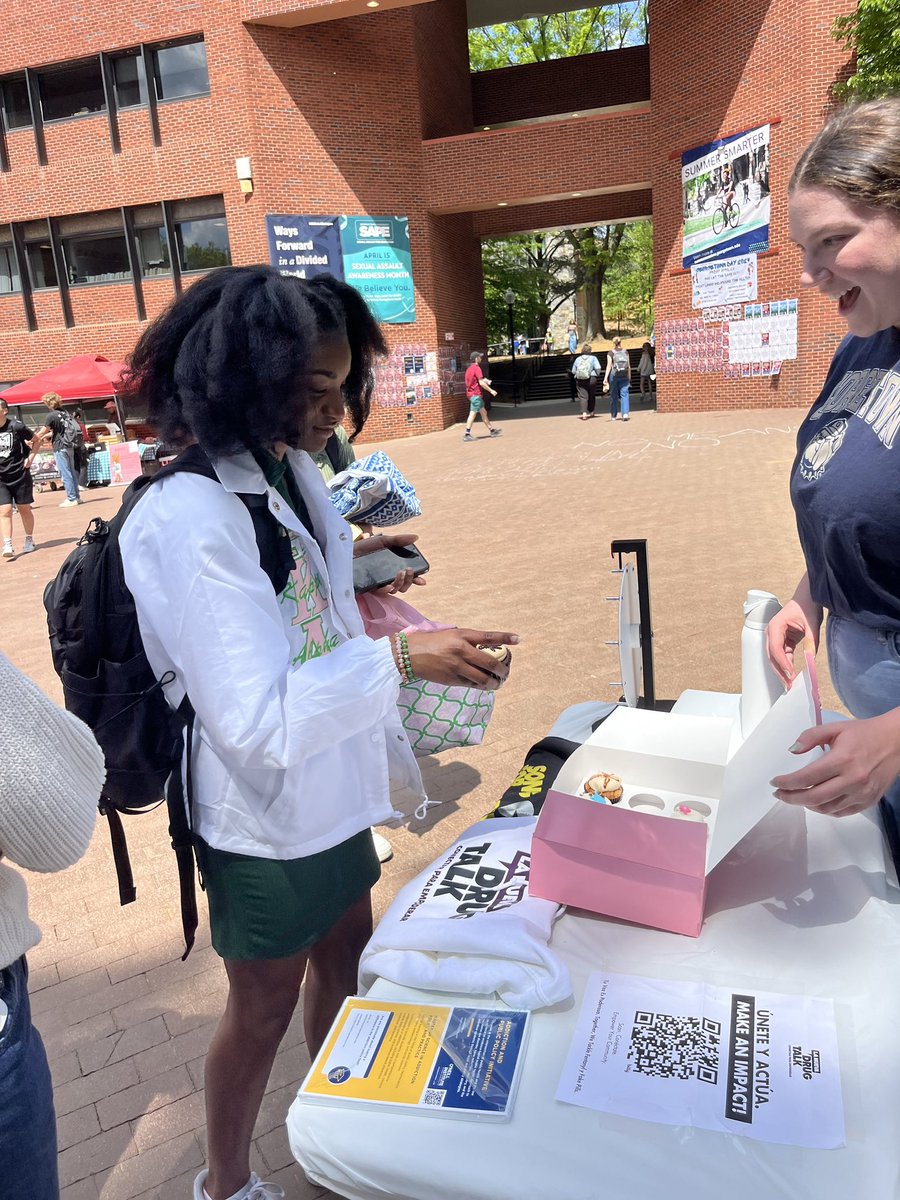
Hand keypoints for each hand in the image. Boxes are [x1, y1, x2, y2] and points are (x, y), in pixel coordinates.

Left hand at [352, 531, 425, 592]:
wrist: (346, 550)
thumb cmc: (364, 547)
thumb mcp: (383, 541)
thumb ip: (399, 540)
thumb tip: (416, 537)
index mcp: (392, 568)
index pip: (407, 577)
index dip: (416, 580)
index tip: (422, 581)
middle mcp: (387, 577)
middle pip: (403, 586)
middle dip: (410, 580)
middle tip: (409, 570)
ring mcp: (378, 583)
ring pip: (394, 590)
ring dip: (400, 583)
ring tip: (400, 572)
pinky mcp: (369, 587)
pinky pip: (380, 592)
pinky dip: (387, 590)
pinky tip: (388, 585)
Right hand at [405, 629, 518, 689]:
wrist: (407, 654)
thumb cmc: (429, 642)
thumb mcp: (449, 634)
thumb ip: (466, 640)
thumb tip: (484, 646)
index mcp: (461, 635)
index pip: (488, 637)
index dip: (505, 637)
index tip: (518, 639)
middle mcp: (461, 650)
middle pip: (489, 662)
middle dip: (502, 670)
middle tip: (505, 672)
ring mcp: (456, 666)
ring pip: (482, 678)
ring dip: (493, 682)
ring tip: (497, 683)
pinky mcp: (451, 679)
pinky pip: (470, 684)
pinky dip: (479, 686)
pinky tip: (482, 686)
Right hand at [766, 597, 821, 686]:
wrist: (808, 597)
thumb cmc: (808, 606)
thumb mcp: (812, 624)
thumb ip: (811, 642)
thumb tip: (811, 660)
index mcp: (775, 626)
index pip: (776, 648)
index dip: (782, 663)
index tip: (791, 674)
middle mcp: (772, 632)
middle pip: (772, 656)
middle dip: (780, 671)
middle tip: (789, 685)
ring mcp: (776, 637)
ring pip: (775, 658)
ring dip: (782, 670)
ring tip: (790, 683)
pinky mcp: (782, 640)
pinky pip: (782, 655)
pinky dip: (787, 664)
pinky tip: (792, 673)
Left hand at [771, 709, 899, 816]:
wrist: (897, 742)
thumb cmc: (864, 733)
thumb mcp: (835, 728)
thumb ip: (811, 736)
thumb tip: (792, 750)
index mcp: (842, 759)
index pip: (807, 777)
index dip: (787, 782)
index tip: (774, 783)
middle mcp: (852, 780)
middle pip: (814, 798)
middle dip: (791, 798)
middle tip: (780, 794)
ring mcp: (862, 793)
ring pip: (827, 808)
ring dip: (807, 805)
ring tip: (797, 796)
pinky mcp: (869, 801)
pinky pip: (842, 812)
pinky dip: (826, 810)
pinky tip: (817, 802)